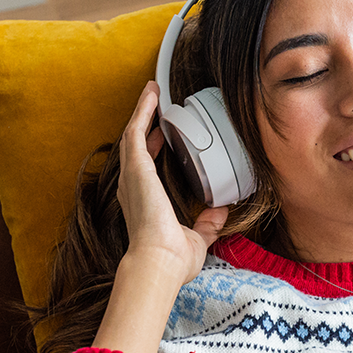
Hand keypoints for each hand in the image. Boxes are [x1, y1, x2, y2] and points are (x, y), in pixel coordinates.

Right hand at [117, 81, 227, 285]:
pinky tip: (151, 94)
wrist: (160, 261)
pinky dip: (143, 110)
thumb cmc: (172, 258)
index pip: (145, 168)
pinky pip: (135, 130)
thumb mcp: (197, 238)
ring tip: (152, 91)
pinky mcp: (135, 167)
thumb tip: (220, 211)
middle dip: (144, 124)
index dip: (152, 149)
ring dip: (143, 111)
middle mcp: (132, 187)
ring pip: (134, 134)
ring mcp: (131, 176)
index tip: (161, 137)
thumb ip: (207, 224)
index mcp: (144, 202)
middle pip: (136, 147)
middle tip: (154, 105)